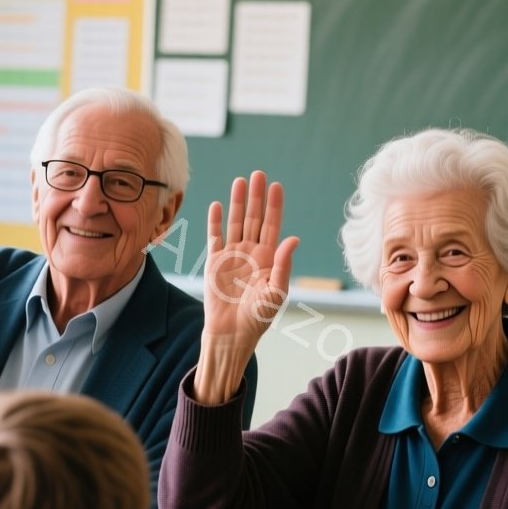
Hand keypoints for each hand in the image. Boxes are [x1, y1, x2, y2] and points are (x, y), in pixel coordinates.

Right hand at [194, 172, 298, 402]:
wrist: (231, 334)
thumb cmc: (257, 317)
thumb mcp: (276, 292)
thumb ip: (283, 264)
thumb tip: (293, 238)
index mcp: (268, 258)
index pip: (273, 225)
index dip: (275, 206)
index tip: (276, 186)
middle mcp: (251, 252)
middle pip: (254, 218)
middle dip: (257, 197)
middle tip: (258, 174)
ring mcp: (232, 255)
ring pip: (235, 222)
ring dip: (237, 202)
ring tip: (240, 181)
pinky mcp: (214, 262)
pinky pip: (214, 236)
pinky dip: (215, 221)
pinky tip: (217, 204)